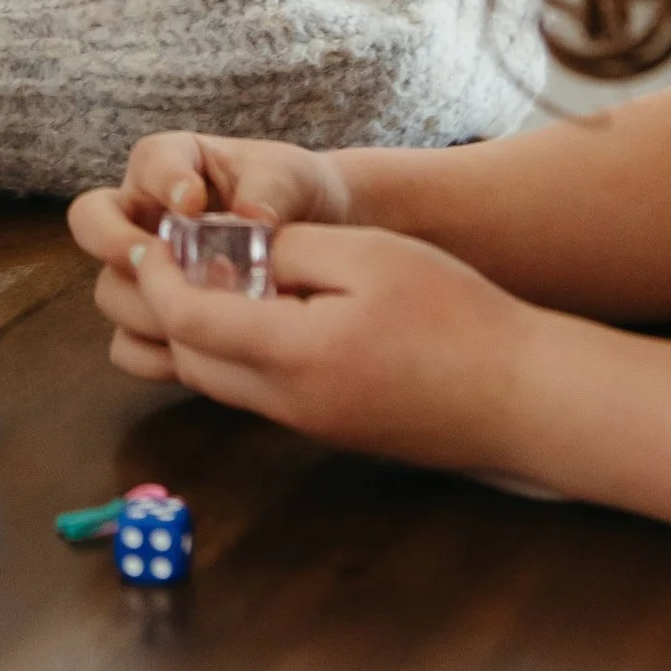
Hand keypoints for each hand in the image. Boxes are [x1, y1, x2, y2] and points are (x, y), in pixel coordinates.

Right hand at [68, 130, 360, 350]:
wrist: (316, 237)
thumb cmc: (293, 192)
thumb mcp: (290, 177)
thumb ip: (269, 191)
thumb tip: (255, 218)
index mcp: (171, 163)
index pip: (147, 162)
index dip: (162, 183)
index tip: (193, 203)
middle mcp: (143, 215)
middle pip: (89, 221)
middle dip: (113, 243)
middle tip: (156, 261)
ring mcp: (143, 271)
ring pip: (109, 290)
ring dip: (145, 305)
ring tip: (198, 313)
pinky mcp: (156, 318)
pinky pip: (127, 345)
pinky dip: (154, 354)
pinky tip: (198, 354)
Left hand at [92, 216, 542, 475]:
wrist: (520, 398)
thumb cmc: (455, 316)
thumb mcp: (369, 256)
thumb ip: (292, 249)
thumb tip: (237, 251)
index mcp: (291, 355)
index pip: (188, 321)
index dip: (159, 278)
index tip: (151, 241)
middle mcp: (287, 402)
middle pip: (190, 359)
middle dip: (165, 309)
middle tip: (164, 256)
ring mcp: (308, 424)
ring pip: (219, 383)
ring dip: (197, 334)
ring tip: (206, 279)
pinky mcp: (329, 430)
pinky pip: (256, 394)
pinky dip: (235, 354)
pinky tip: (256, 313)